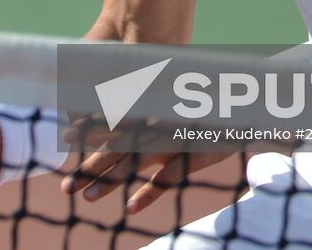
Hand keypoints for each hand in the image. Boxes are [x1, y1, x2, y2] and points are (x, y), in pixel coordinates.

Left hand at [59, 114, 238, 213]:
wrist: (248, 107)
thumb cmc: (210, 106)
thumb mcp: (178, 103)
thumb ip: (154, 109)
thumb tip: (134, 109)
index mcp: (151, 112)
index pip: (113, 121)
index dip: (87, 129)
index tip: (64, 136)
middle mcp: (156, 126)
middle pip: (115, 148)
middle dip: (89, 167)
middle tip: (65, 185)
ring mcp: (172, 142)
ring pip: (133, 163)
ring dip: (109, 180)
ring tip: (87, 198)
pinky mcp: (191, 156)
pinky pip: (166, 178)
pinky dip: (147, 193)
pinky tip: (129, 209)